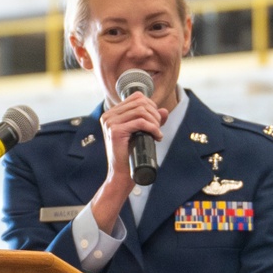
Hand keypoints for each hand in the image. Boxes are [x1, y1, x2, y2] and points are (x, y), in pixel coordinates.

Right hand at [90, 93, 168, 233]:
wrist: (122, 175)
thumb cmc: (131, 156)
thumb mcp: (142, 134)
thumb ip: (151, 121)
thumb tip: (164, 110)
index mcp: (111, 114)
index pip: (136, 97)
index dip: (151, 106)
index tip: (156, 121)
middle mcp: (108, 116)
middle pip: (140, 102)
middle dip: (155, 114)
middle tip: (158, 129)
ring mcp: (110, 123)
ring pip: (141, 111)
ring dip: (155, 122)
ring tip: (157, 134)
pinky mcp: (115, 131)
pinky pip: (140, 122)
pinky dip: (153, 128)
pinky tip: (157, 137)